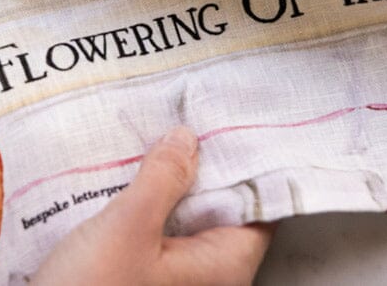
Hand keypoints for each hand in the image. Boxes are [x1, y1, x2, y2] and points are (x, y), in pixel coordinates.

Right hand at [30, 128, 272, 285]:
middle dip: (201, 165)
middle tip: (183, 116)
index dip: (246, 160)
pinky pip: (160, 233)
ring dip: (169, 184)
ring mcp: (176, 280)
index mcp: (226, 267)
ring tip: (154, 138)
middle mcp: (209, 277)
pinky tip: (128, 177)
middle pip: (221, 208)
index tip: (226, 117)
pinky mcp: (145, 279)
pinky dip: (149, 205)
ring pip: (186, 219)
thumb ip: (164, 178)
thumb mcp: (129, 226)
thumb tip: (188, 139)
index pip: (259, 204)